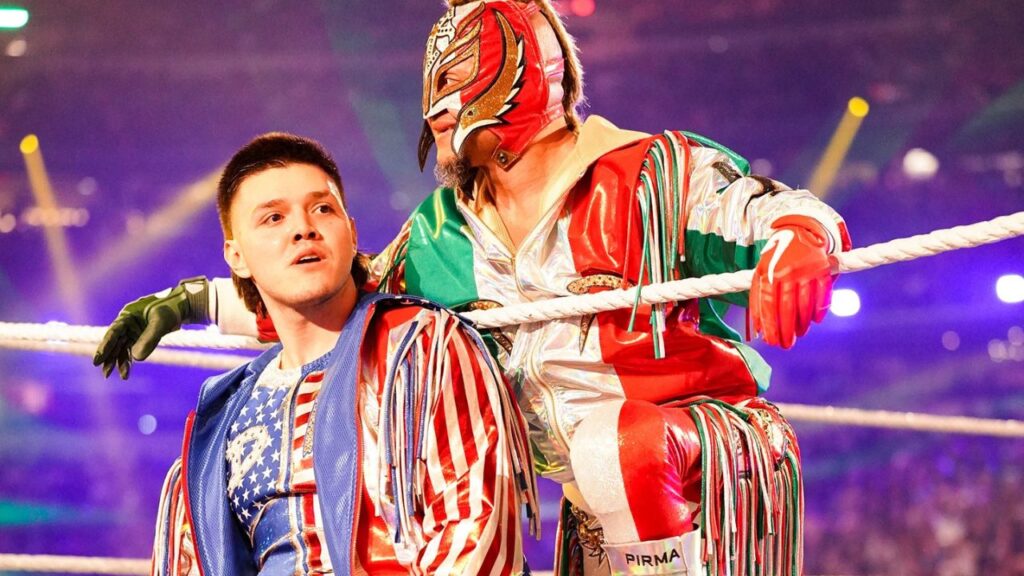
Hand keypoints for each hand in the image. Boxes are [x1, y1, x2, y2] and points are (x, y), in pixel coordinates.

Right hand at [93, 277, 209, 378]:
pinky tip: (126, 372)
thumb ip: (150, 338)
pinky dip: (129, 360)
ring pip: (122, 348)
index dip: (105, 347)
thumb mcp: (161, 322)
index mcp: (128, 315)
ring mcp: (133, 331)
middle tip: (105, 373)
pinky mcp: (140, 337)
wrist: (182, 306)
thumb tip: (137, 359)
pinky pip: (131, 350)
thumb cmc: (170, 309)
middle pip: (115, 342)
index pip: (113, 332)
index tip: (98, 360)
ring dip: (120, 362)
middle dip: (109, 358)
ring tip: (123, 377)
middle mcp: (127, 323)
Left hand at [750, 215, 836, 348]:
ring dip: (802, 323)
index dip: (769, 325)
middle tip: (786, 345)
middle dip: (785, 330)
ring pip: (804, 303)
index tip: (770, 341)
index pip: (768, 305)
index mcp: (768, 273)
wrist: (799, 232)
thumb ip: (757, 299)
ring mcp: (806, 271)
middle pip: (786, 308)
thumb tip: (757, 328)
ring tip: (799, 334)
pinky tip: (815, 321)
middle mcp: (786, 273)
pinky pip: (822, 294)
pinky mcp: (822, 270)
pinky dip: (819, 309)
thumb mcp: (761, 273)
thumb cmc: (776, 258)